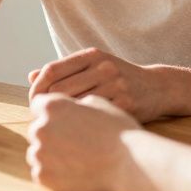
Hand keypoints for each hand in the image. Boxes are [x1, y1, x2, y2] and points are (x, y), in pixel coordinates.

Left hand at [27, 48, 167, 122]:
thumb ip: (65, 70)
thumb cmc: (120, 78)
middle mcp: (103, 67)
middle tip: (44, 122)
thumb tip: (31, 77)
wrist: (159, 87)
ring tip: (58, 130)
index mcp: (92, 56)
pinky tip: (79, 134)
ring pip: (73, 106)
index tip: (34, 104)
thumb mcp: (94, 66)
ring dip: (62, 121)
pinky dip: (81, 128)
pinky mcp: (125, 105)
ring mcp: (115, 86)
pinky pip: (93, 119)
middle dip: (46, 108)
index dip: (36, 90)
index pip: (51, 71)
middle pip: (59, 90)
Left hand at [27, 93, 141, 190]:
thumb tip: (59, 100)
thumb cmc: (118, 130)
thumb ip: (74, 100)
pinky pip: (42, 170)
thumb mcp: (98, 102)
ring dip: (51, 151)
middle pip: (38, 127)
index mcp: (53, 106)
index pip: (39, 103)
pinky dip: (54, 171)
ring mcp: (40, 154)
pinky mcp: (44, 176)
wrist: (131, 163)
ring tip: (76, 155)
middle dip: (52, 131)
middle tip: (74, 139)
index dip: (52, 111)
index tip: (62, 119)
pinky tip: (74, 169)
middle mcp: (41, 127)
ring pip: (38, 150)